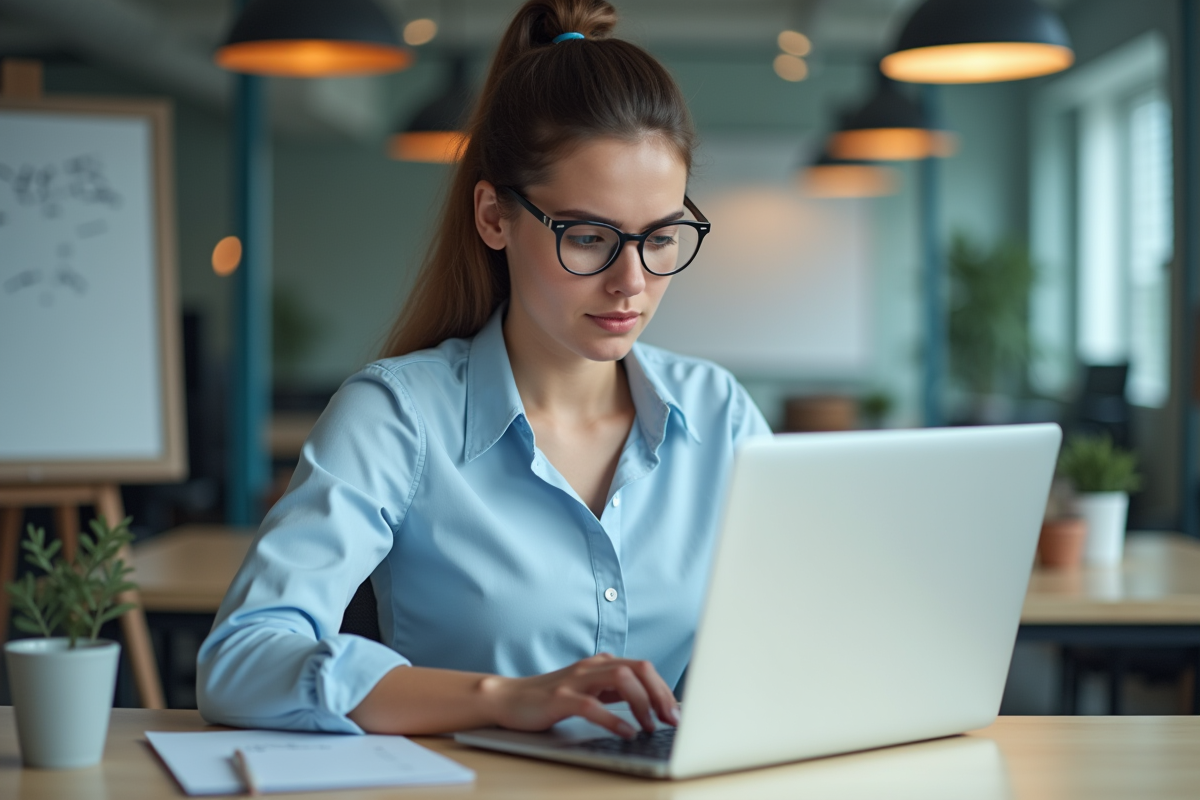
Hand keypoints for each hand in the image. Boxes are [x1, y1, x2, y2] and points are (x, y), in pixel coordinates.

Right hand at [481, 653, 679, 738]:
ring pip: (621, 678)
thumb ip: (615, 692)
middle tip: (671, 720)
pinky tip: (626, 732)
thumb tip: (651, 705)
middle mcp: (591, 666)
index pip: (643, 668)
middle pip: (638, 668)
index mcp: (601, 663)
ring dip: (642, 703)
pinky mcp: (559, 698)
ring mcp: (575, 680)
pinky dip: (614, 718)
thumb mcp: (589, 690)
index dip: (664, 689)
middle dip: (660, 694)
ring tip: (651, 726)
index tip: (677, 713)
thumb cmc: (550, 698)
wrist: (508, 699)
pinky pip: (592, 705)